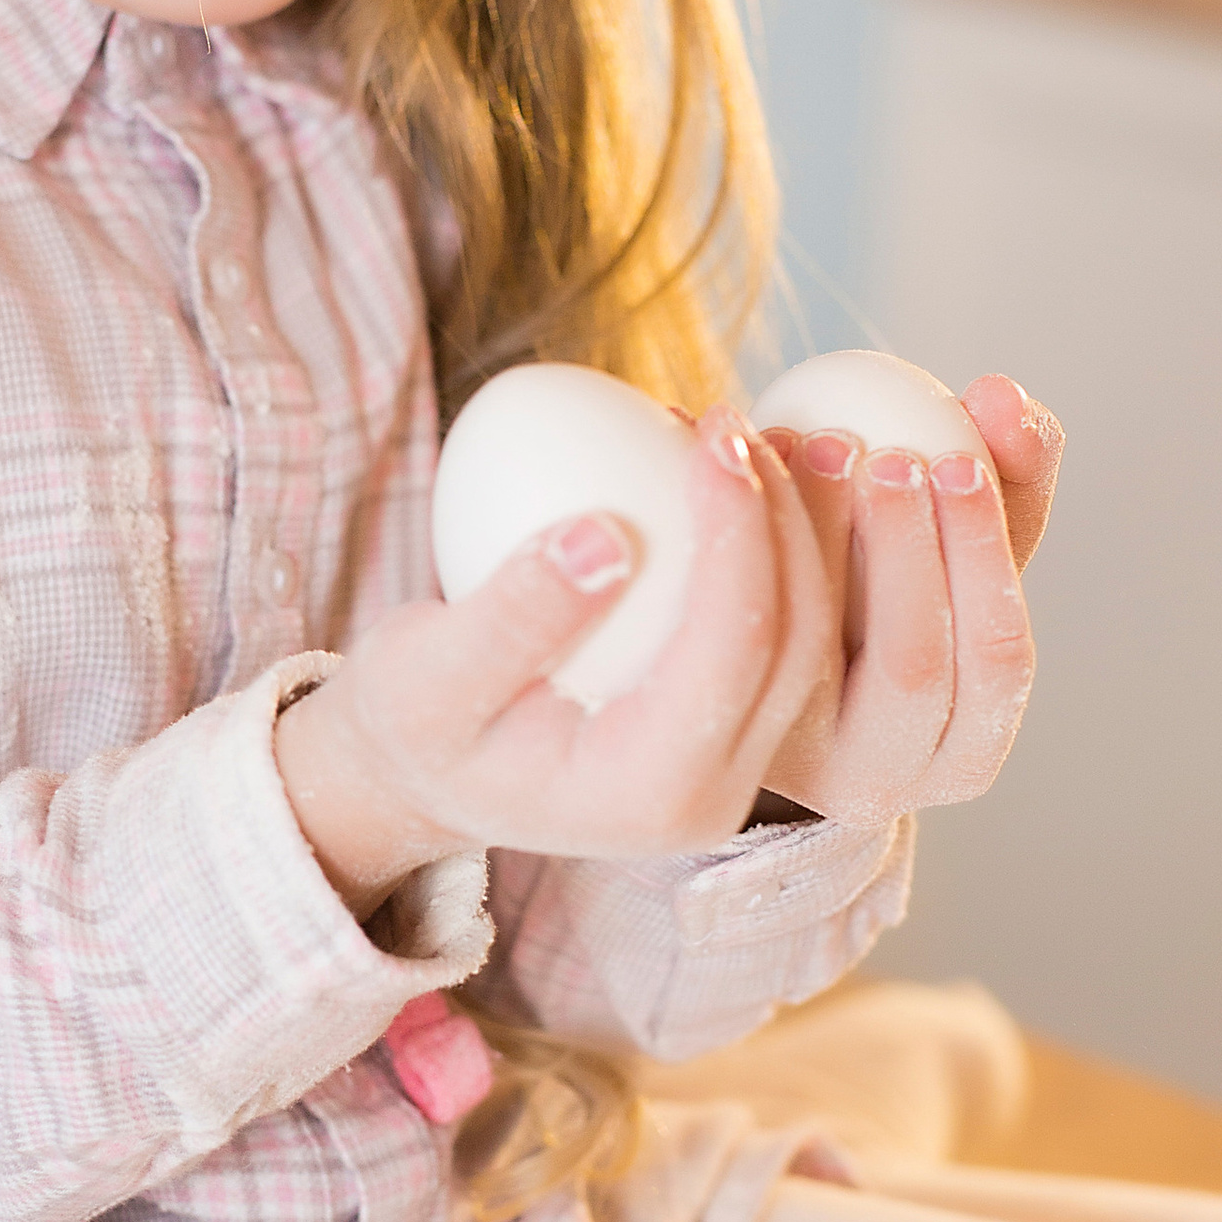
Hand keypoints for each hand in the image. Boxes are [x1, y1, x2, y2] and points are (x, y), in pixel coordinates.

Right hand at [276, 412, 837, 910]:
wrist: (421, 775)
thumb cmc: (413, 722)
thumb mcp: (424, 674)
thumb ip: (510, 617)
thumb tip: (603, 534)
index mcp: (647, 797)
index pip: (731, 651)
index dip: (737, 533)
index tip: (711, 435)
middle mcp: (710, 802)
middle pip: (795, 645)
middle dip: (782, 519)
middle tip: (729, 420)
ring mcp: (731, 775)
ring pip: (808, 640)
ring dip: (791, 528)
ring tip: (732, 433)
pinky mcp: (730, 738)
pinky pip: (782, 634)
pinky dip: (768, 550)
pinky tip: (726, 473)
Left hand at [753, 376, 1061, 827]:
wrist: (771, 662)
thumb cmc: (898, 591)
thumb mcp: (962, 552)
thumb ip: (1006, 475)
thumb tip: (1006, 394)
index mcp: (971, 748)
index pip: (998, 655)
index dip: (982, 551)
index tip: (955, 456)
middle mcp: (890, 781)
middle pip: (914, 663)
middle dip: (904, 547)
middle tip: (881, 450)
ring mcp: (800, 767)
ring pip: (819, 652)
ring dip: (820, 536)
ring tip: (810, 441)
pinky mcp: (722, 729)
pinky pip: (744, 635)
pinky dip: (751, 543)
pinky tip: (747, 466)